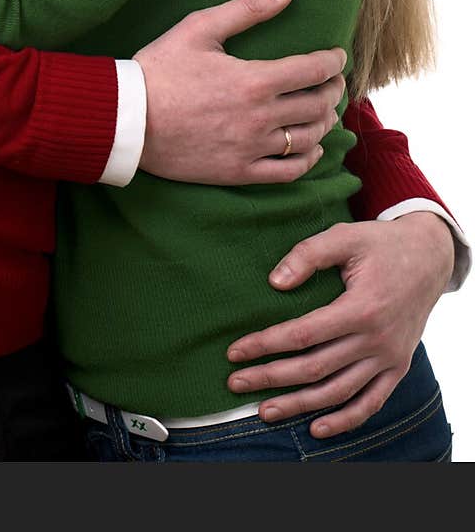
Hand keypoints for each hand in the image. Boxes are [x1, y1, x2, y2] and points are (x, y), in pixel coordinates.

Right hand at [136, 0, 346, 183]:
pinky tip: (311, 148)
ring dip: (324, 121)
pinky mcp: (239, 171)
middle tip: (332, 81)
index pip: (313, 70)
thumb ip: (247, 8)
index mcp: (254, 79)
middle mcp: (260, 117)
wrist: (128, 119)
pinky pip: (288, 171)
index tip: (337, 56)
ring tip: (323, 109)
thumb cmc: (160, 69)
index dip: (332, 61)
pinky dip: (308, 159)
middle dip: (332, 89)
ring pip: (308, 138)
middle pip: (317, 104)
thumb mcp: (199, 28)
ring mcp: (251, 148)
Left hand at [225, 212, 454, 436]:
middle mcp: (377, 339)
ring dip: (300, 405)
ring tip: (265, 411)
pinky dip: (345, 420)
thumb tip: (274, 282)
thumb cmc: (380, 244)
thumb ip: (308, 255)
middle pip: (315, 368)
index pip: (304, 334)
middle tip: (236, 383)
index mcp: (362, 307)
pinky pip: (372, 402)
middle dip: (271, 378)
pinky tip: (317, 428)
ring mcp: (390, 358)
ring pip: (339, 392)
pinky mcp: (398, 367)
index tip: (235, 351)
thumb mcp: (344, 237)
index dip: (266, 344)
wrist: (429, 257)